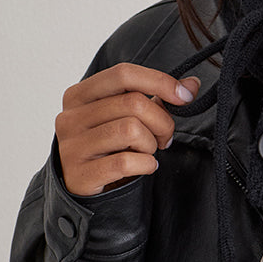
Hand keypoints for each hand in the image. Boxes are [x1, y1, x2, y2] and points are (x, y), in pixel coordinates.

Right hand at [55, 63, 199, 195]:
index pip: (124, 74)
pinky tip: (144, 166)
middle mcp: (70, 117)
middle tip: (164, 137)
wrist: (81, 188)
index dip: (160, 82)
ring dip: (151, 143)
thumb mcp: (125, 116)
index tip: (184, 96)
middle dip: (162, 122)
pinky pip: (125, 162)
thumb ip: (157, 97)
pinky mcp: (79, 174)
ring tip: (147, 151)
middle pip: (134, 103)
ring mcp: (71, 146)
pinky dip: (146, 164)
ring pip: (131, 130)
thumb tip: (192, 84)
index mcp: (79, 95)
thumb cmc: (106, 147)